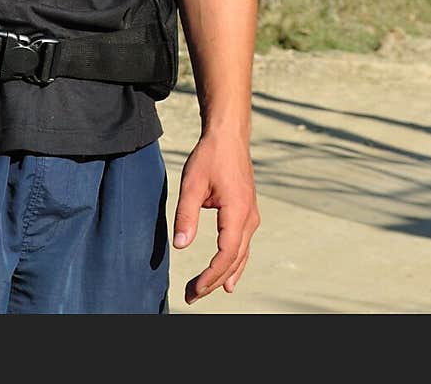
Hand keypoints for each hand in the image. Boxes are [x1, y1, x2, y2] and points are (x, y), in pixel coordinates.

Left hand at [172, 131, 259, 304]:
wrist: (229, 135)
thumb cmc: (210, 156)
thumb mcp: (192, 182)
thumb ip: (186, 215)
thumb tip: (180, 246)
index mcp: (237, 212)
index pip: (226, 254)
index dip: (211, 275)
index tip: (194, 288)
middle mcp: (249, 218)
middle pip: (234, 259)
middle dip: (213, 281)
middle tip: (191, 296)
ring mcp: (251, 216)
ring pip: (240, 255)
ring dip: (224, 275)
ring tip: (205, 291)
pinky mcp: (247, 213)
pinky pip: (243, 245)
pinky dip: (234, 264)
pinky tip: (229, 278)